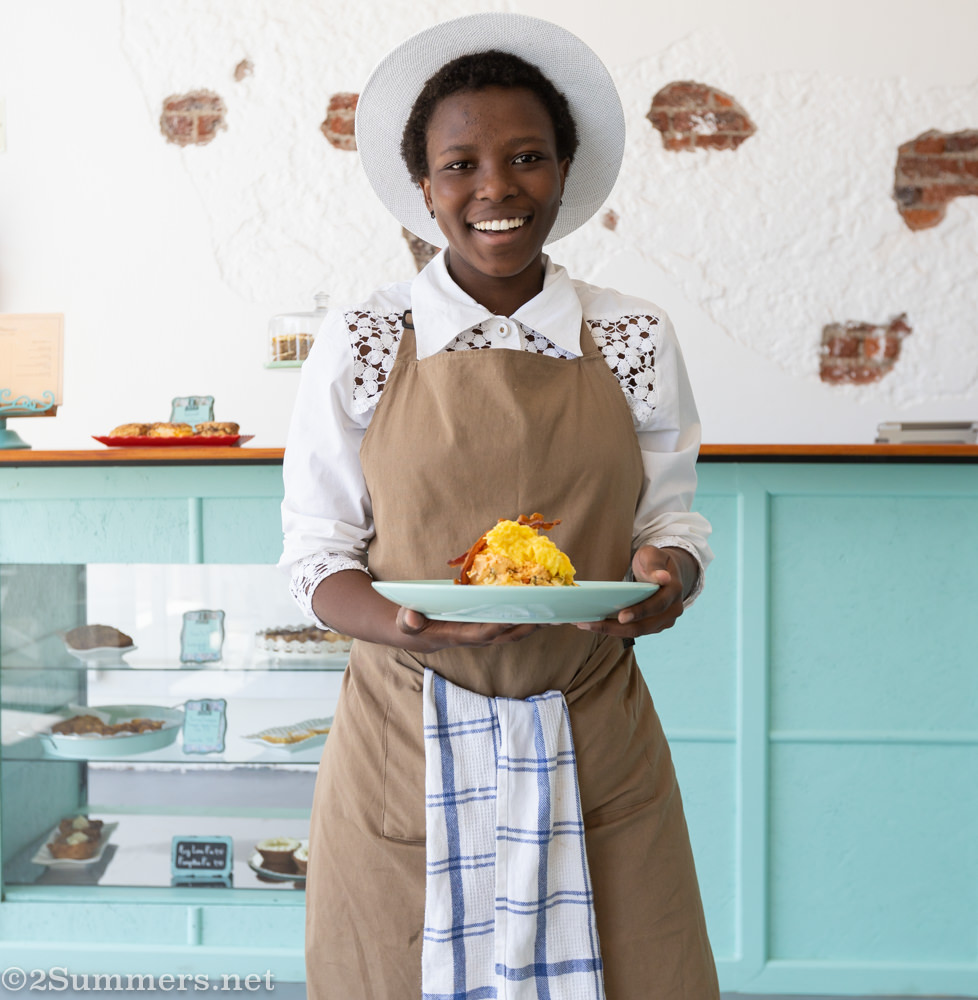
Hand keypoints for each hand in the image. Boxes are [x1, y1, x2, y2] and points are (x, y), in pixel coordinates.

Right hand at [396, 607, 540, 651]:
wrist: (413, 632)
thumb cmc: (410, 624)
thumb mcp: (405, 622)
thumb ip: (408, 621)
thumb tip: (411, 618)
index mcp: (458, 635)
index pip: (483, 632)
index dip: (500, 626)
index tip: (517, 617)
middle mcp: (475, 636)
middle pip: (507, 635)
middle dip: (528, 626)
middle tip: (550, 615)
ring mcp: (482, 631)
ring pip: (512, 631)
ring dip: (533, 623)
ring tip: (556, 612)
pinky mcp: (485, 625)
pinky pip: (510, 623)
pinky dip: (526, 617)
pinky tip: (540, 607)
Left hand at [575, 545, 694, 638]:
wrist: (667, 571)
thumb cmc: (655, 561)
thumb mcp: (653, 555)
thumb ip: (654, 565)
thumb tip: (663, 578)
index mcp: (674, 590)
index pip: (657, 605)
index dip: (639, 611)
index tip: (621, 616)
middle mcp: (673, 609)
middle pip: (644, 625)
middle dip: (616, 627)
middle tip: (591, 624)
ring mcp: (665, 621)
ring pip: (637, 632)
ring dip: (611, 631)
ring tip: (586, 624)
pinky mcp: (654, 627)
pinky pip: (634, 631)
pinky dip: (615, 630)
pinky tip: (595, 625)